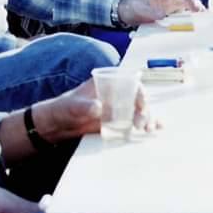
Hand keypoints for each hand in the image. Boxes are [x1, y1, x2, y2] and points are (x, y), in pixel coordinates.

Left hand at [33, 78, 159, 142]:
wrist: (56, 125)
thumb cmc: (62, 109)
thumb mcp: (71, 106)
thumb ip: (84, 106)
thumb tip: (98, 108)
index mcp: (108, 83)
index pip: (130, 82)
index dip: (139, 92)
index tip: (141, 104)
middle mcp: (116, 94)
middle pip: (138, 98)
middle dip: (145, 110)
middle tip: (142, 124)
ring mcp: (118, 108)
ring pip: (139, 111)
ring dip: (148, 118)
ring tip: (149, 129)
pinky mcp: (117, 122)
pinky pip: (134, 121)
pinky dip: (146, 124)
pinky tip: (157, 128)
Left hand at [117, 0, 203, 24]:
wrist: (129, 12)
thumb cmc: (133, 7)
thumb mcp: (139, 9)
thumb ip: (150, 12)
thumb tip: (161, 16)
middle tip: (198, 8)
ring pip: (185, 0)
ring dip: (193, 5)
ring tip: (201, 12)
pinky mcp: (172, 8)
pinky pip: (183, 8)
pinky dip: (190, 11)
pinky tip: (197, 16)